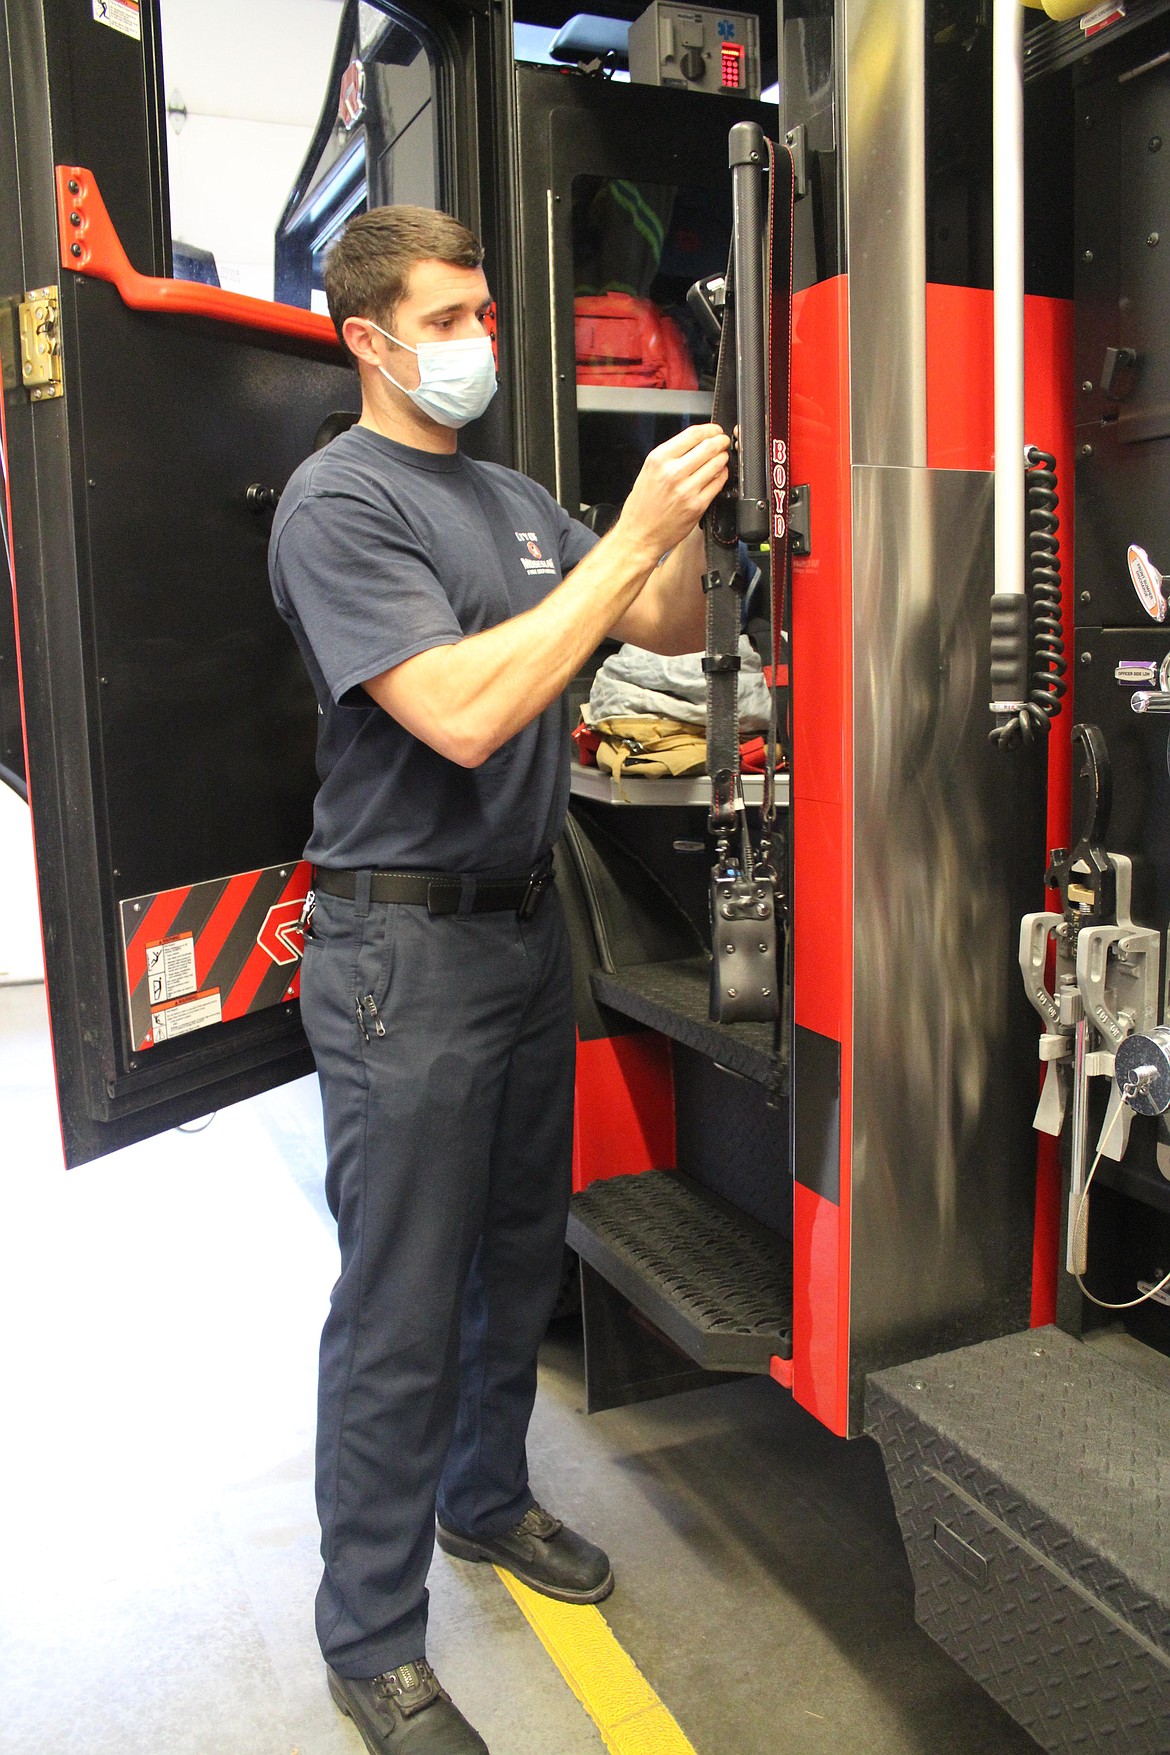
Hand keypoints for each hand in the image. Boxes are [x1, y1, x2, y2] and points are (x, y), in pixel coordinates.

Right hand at [616, 424, 730, 563]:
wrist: (639, 535)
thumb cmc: (642, 506)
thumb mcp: (648, 471)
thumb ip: (670, 455)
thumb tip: (695, 442)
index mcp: (658, 460)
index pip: (693, 434)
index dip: (709, 429)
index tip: (714, 430)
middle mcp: (672, 473)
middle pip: (709, 446)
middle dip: (720, 441)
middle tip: (723, 441)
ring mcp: (686, 490)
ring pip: (717, 464)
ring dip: (723, 458)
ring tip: (721, 457)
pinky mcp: (697, 506)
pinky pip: (718, 484)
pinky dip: (722, 476)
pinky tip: (718, 475)